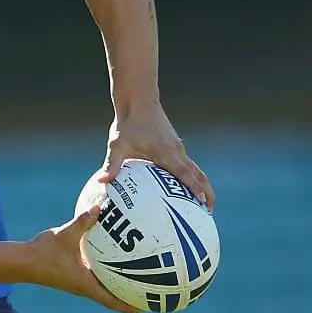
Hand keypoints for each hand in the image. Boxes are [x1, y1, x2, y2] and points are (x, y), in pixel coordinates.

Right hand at [25, 206, 140, 312]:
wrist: (21, 261)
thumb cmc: (42, 252)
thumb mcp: (65, 234)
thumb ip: (84, 221)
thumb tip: (100, 207)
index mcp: (85, 284)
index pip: (113, 302)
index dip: (131, 306)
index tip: (149, 306)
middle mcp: (83, 287)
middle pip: (112, 299)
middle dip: (130, 298)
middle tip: (148, 293)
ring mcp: (77, 283)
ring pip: (103, 290)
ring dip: (117, 288)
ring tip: (135, 279)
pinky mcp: (70, 276)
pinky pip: (93, 279)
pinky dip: (104, 276)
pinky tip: (108, 261)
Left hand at [99, 102, 214, 209]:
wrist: (139, 101)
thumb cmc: (127, 123)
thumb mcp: (117, 144)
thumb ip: (112, 163)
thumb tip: (103, 181)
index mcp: (164, 152)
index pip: (183, 173)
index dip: (193, 187)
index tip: (202, 201)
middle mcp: (176, 151)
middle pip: (197, 174)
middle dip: (206, 192)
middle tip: (209, 211)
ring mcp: (177, 148)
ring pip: (195, 169)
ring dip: (202, 185)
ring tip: (204, 204)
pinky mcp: (175, 145)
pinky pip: (188, 164)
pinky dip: (193, 177)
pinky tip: (187, 187)